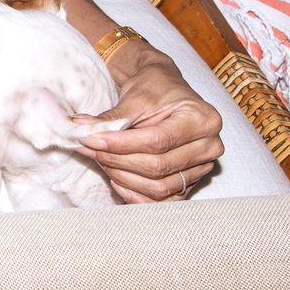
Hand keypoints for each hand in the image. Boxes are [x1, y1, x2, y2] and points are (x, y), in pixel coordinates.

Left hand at [77, 49, 223, 202]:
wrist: (166, 91)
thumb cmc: (155, 89)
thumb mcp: (135, 96)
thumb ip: (111, 118)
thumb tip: (80, 131)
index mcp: (202, 119)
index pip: (158, 141)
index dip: (122, 144)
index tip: (93, 140)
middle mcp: (209, 146)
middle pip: (158, 166)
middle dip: (118, 161)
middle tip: (90, 150)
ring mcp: (202, 167)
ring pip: (159, 186)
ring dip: (123, 178)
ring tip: (100, 161)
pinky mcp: (190, 181)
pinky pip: (164, 200)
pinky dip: (137, 195)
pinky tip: (117, 181)